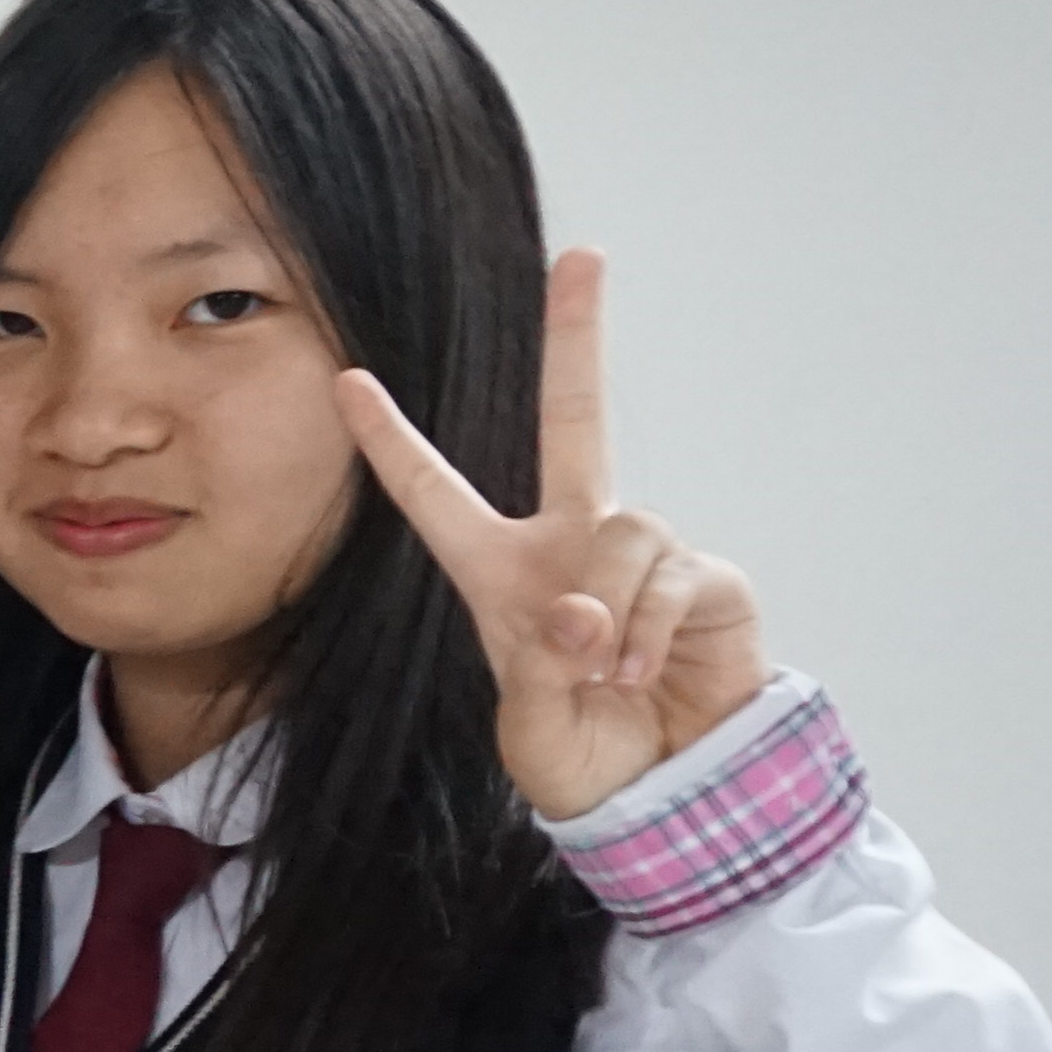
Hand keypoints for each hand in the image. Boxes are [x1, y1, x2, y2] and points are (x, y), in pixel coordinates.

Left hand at [337, 253, 765, 823]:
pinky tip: (641, 673)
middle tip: (582, 255)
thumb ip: (540, 672)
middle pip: (574, 420)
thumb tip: (579, 610)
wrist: (665, 796)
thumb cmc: (585, 758)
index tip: (346, 381)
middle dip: (578, 337)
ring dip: (606, 611)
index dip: (392, 442)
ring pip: (620, 530)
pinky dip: (646, 632)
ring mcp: (642, 553)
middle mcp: (572, 543)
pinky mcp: (705, 577)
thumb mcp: (532, 728)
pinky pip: (667, 577)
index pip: (436, 495)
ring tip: (604, 675)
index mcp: (501, 573)